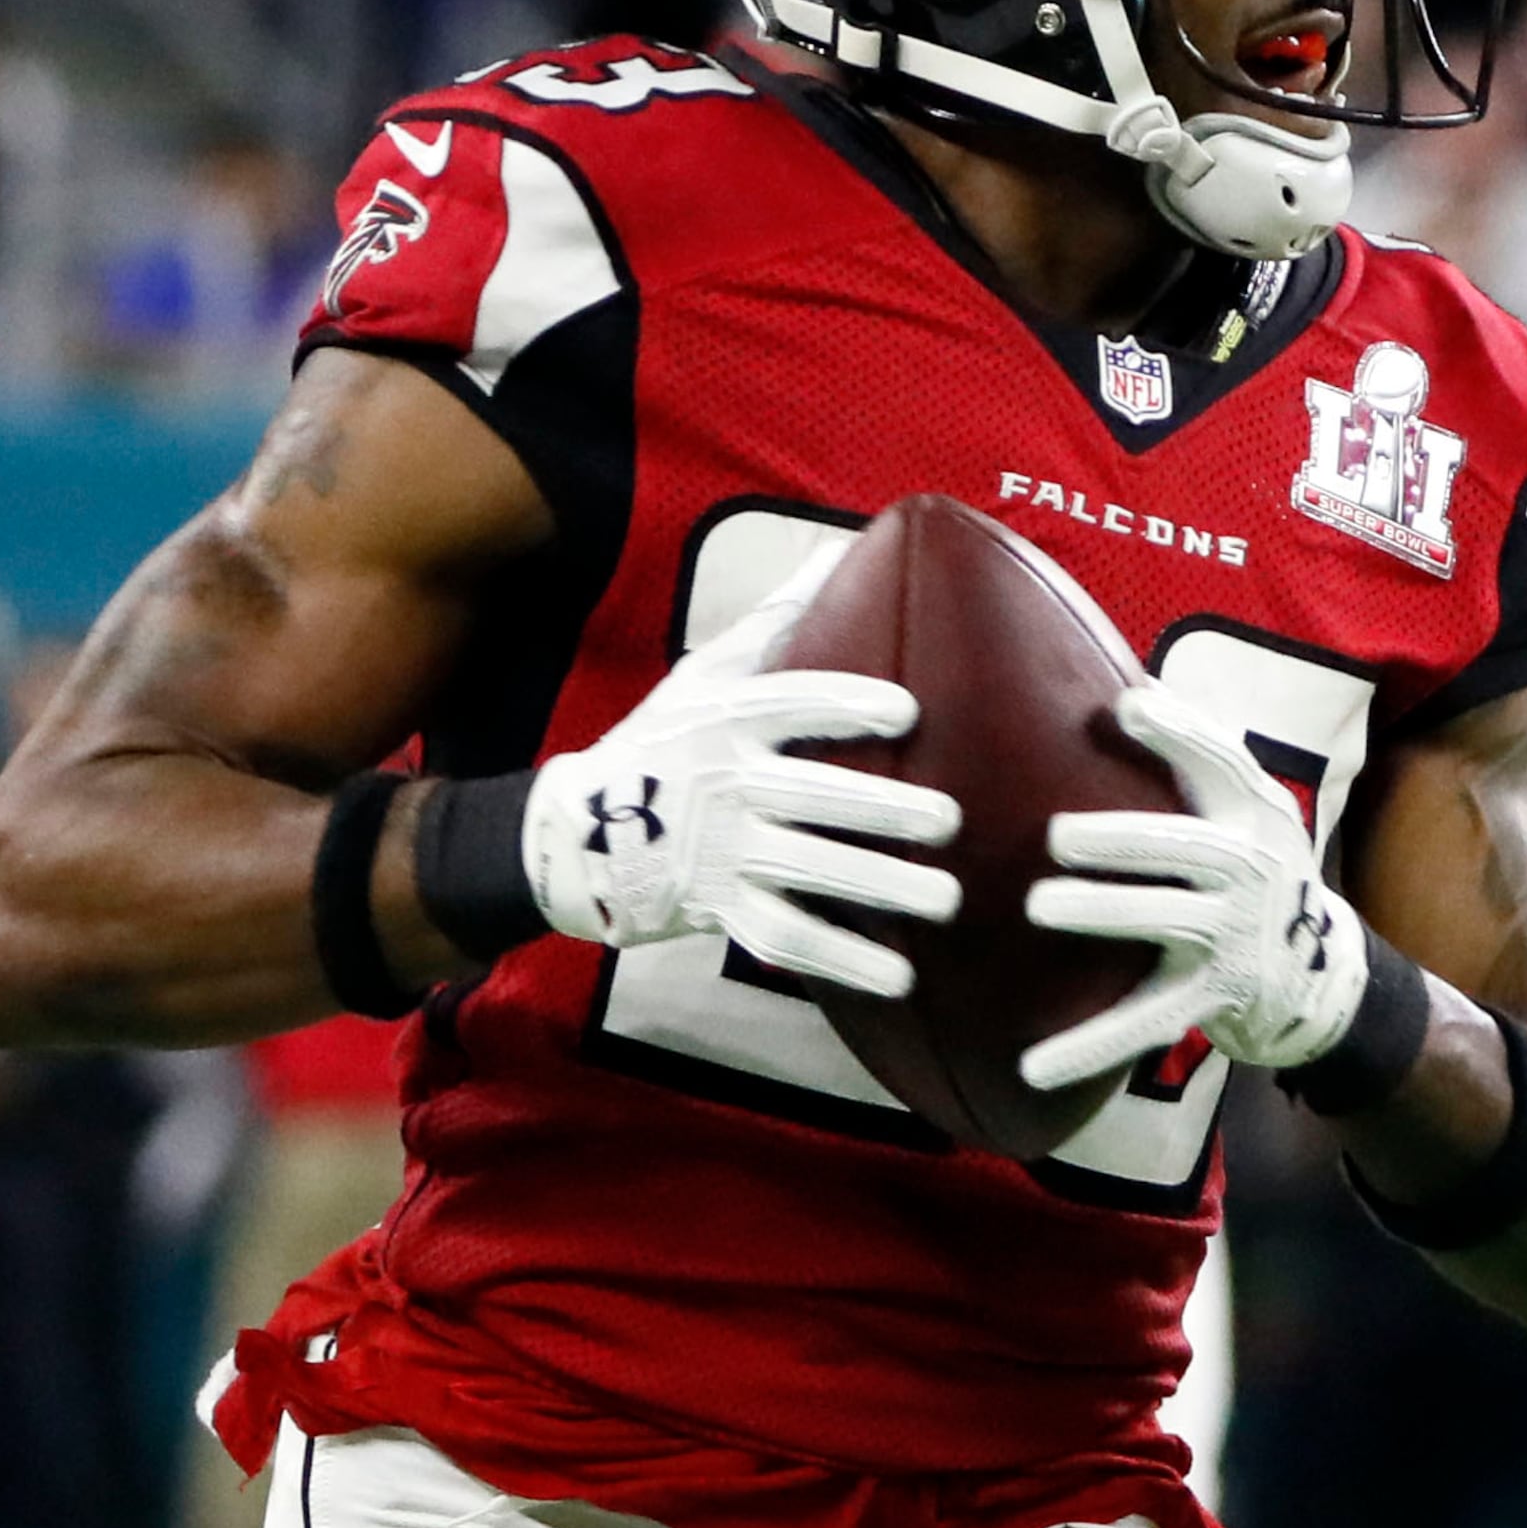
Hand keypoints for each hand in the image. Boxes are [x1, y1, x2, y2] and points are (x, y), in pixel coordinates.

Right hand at [522, 551, 961, 998]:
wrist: (576, 836)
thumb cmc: (661, 743)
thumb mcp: (704, 677)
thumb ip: (774, 622)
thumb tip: (839, 551)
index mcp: (729, 720)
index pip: (792, 703)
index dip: (847, 704)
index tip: (909, 708)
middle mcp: (726, 785)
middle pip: (814, 796)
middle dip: (884, 810)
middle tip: (950, 821)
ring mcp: (723, 852)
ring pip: (811, 871)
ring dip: (881, 889)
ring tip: (948, 901)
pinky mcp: (719, 910)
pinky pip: (788, 938)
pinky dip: (844, 961)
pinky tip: (900, 976)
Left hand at [1019, 684, 1370, 1089]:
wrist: (1321, 977)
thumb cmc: (1256, 873)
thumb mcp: (1248, 812)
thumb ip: (1199, 758)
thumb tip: (1127, 687)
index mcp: (1254, 816)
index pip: (1222, 764)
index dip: (1181, 733)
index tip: (1129, 706)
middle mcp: (1253, 871)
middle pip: (1188, 849)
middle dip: (1126, 840)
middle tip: (1058, 835)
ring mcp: (1236, 938)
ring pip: (1167, 923)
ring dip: (1106, 913)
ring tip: (1040, 905)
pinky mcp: (1215, 999)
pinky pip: (1147, 1022)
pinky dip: (1089, 1046)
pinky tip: (1032, 1066)